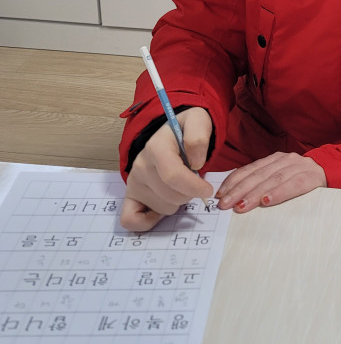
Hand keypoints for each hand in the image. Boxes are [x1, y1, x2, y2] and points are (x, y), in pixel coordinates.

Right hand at [120, 107, 214, 231]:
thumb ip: (198, 136)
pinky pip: (131, 220)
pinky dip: (149, 221)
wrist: (168, 137)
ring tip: (178, 186)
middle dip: (189, 193)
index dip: (194, 187)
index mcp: (156, 147)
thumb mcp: (198, 122)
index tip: (208, 189)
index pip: (173, 176)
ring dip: (177, 202)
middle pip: (171, 196)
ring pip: (162, 208)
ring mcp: (133, 182)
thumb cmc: (184, 132)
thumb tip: (196, 163)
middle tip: (192, 181)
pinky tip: (163, 205)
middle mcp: (140, 166)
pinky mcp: (129, 196)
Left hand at [216, 152, 326, 212]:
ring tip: (241, 205)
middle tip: (225, 204)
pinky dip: (279, 192)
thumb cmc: (303, 180)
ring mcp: (299, 166)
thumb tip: (236, 196)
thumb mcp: (283, 177)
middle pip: (258, 175)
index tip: (220, 194)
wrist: (334, 172)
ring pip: (272, 179)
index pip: (250, 169)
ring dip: (254, 193)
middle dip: (239, 189)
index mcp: (275, 159)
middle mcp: (285, 160)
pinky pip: (293, 184)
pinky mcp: (312, 177)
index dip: (234, 181)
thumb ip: (264, 181)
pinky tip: (267, 200)